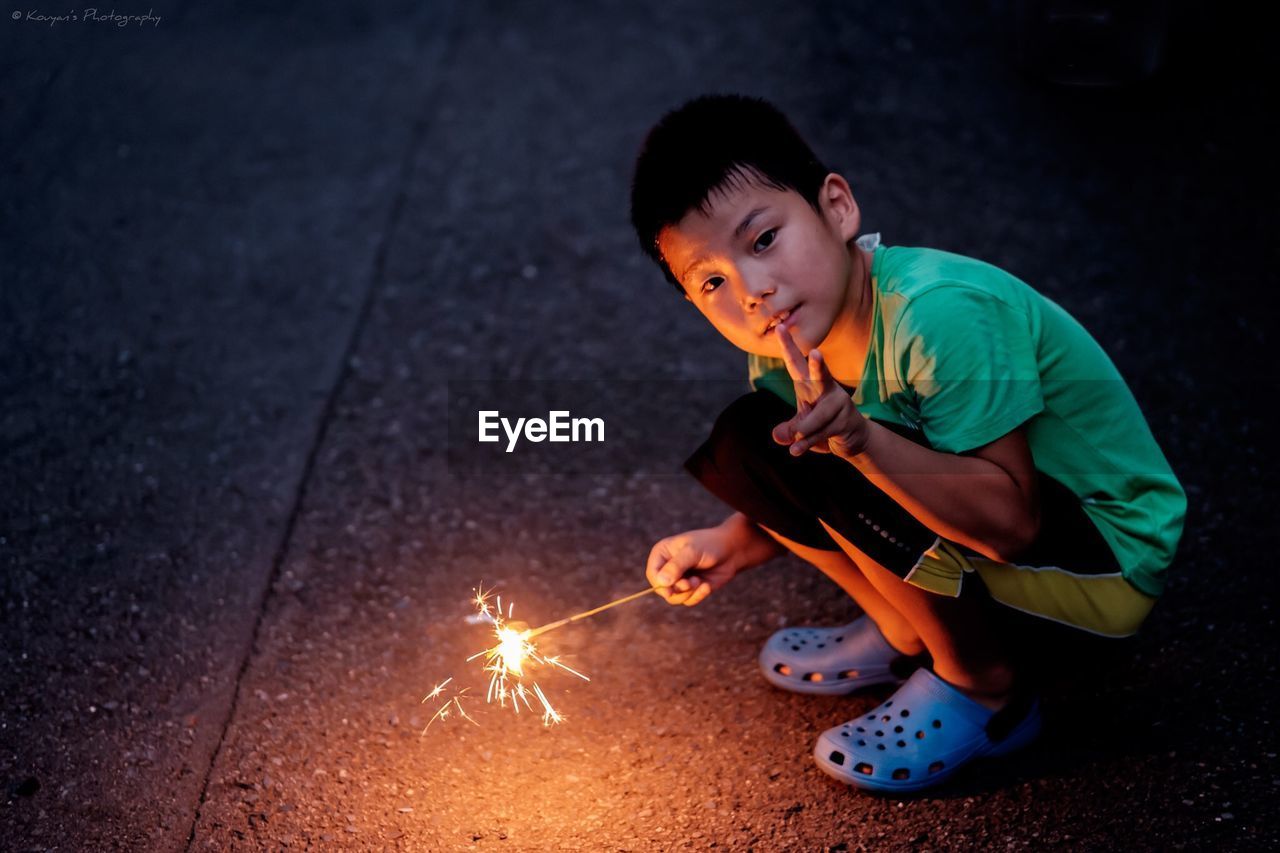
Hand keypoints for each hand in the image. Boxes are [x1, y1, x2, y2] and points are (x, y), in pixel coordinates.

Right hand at [645, 519, 748, 606]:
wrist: (732, 550)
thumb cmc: (710, 545)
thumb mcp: (693, 552)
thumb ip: (676, 566)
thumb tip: (661, 581)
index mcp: (662, 553)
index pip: (653, 573)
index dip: (659, 584)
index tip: (670, 590)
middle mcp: (668, 567)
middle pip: (662, 588)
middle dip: (677, 589)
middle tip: (691, 583)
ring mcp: (679, 579)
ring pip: (674, 598)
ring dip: (688, 593)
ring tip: (699, 582)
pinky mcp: (691, 589)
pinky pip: (687, 600)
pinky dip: (697, 596)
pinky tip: (707, 586)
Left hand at [770, 323, 869, 459]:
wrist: (851, 439)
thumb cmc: (821, 424)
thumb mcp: (800, 425)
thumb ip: (788, 428)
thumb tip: (777, 436)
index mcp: (810, 384)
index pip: (797, 363)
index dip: (788, 346)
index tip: (780, 327)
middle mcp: (826, 389)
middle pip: (820, 376)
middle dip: (817, 366)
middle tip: (816, 353)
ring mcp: (838, 404)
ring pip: (816, 417)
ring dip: (803, 431)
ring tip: (794, 442)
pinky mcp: (845, 420)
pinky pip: (822, 432)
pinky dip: (807, 443)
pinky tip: (795, 450)